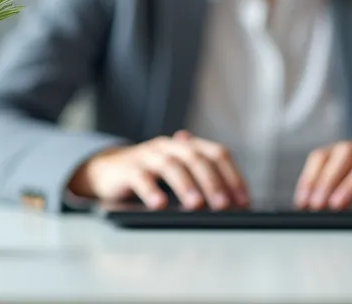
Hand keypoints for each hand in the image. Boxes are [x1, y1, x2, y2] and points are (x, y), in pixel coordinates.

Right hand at [67, 130, 249, 210]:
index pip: (217, 154)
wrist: (108, 171)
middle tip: (223, 205)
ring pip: (170, 164)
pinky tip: (159, 205)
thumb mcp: (180, 177)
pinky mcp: (127, 168)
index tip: (243, 201)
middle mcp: (170, 146)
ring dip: (186, 185)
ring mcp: (148, 155)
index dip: (233, 176)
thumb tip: (235, 205)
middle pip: (196, 158)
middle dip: (212, 182)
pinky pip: (140, 176)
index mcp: (187, 146)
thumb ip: (203, 184)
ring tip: (196, 206)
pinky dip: (151, 190)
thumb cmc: (151, 177)